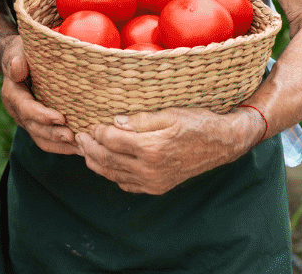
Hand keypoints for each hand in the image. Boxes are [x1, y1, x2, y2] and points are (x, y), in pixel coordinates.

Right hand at [0, 36, 77, 155]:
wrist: (19, 60)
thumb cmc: (22, 53)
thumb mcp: (16, 51)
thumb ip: (15, 60)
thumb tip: (18, 67)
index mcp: (12, 94)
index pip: (26, 109)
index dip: (42, 115)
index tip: (61, 118)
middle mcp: (18, 111)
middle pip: (35, 129)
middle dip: (54, 134)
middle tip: (74, 137)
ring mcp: (28, 120)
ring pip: (42, 139)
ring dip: (60, 145)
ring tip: (80, 147)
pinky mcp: (39, 125)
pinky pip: (49, 140)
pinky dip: (63, 146)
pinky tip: (81, 147)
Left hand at [75, 106, 261, 193]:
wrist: (223, 144)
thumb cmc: (197, 123)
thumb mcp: (170, 114)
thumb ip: (140, 120)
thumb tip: (115, 121)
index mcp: (152, 148)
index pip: (111, 140)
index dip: (97, 131)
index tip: (91, 124)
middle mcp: (151, 169)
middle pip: (107, 159)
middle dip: (88, 147)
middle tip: (79, 136)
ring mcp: (154, 182)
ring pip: (113, 174)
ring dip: (95, 162)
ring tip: (85, 150)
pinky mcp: (157, 188)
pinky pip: (127, 184)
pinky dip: (112, 174)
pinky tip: (107, 163)